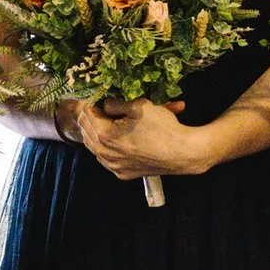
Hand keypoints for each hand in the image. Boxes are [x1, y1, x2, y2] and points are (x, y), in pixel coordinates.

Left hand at [71, 97, 201, 180]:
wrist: (183, 153)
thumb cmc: (162, 127)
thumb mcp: (138, 106)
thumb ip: (114, 103)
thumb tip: (103, 104)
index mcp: (105, 135)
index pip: (85, 114)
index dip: (90, 102)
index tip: (97, 96)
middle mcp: (105, 154)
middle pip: (86, 131)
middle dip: (91, 117)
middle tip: (100, 106)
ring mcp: (113, 166)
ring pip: (95, 146)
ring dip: (98, 132)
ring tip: (108, 120)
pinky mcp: (122, 173)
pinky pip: (107, 158)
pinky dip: (109, 147)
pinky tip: (119, 137)